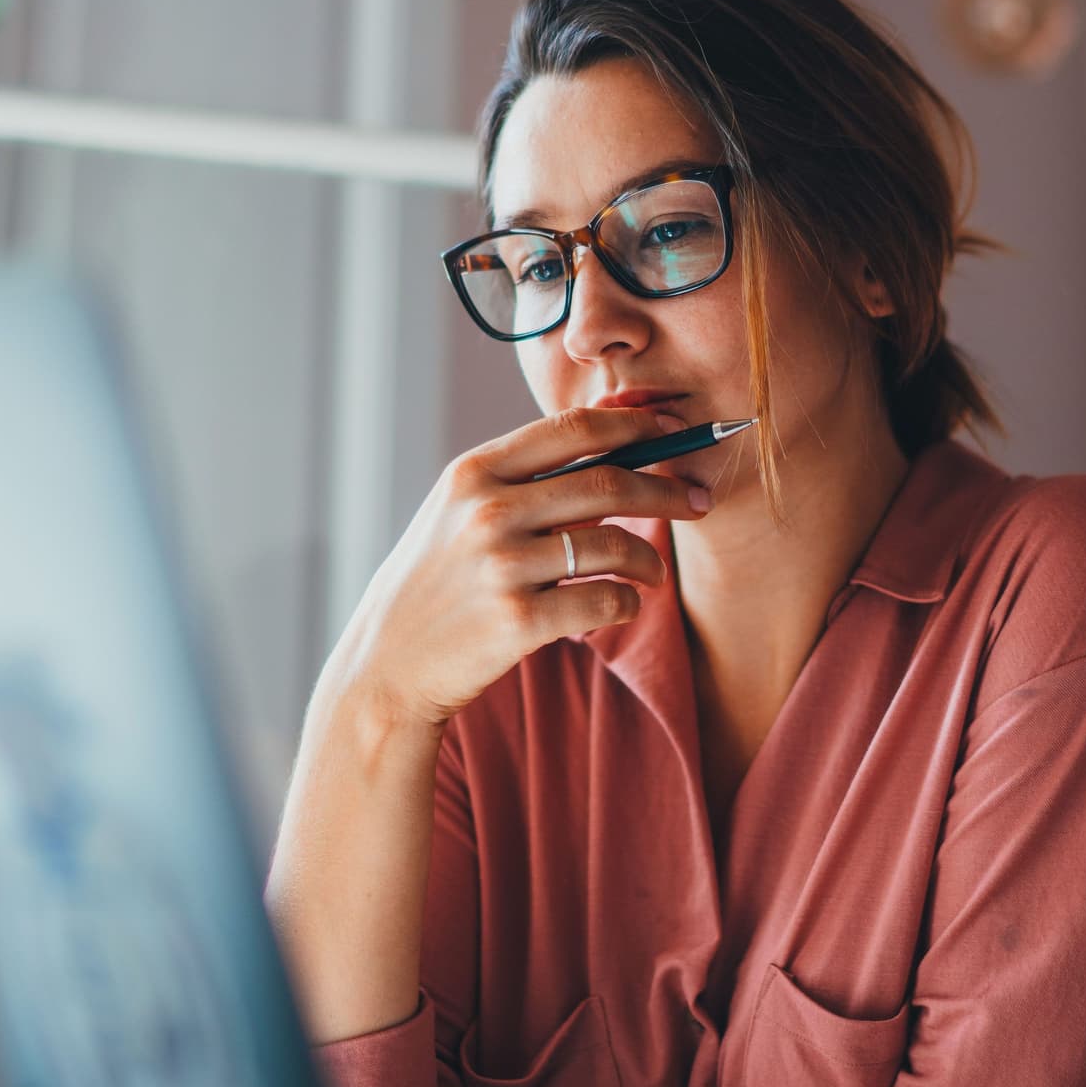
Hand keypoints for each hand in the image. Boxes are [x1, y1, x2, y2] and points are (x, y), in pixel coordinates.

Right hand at [318, 406, 711, 734]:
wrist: (388, 663)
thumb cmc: (438, 581)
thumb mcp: (459, 511)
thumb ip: (522, 475)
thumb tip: (612, 433)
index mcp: (474, 472)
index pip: (572, 429)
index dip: (634, 423)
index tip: (673, 428)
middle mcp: (487, 511)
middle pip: (607, 483)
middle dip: (666, 490)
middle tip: (697, 500)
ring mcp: (502, 566)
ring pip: (614, 546)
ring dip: (650, 559)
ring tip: (655, 571)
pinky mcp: (517, 621)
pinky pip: (604, 602)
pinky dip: (627, 602)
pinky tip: (623, 604)